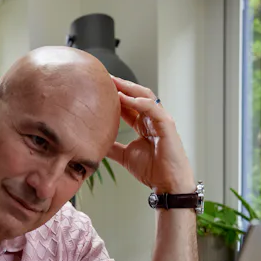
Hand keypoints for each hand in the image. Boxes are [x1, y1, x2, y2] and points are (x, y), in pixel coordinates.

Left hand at [107, 76, 195, 194]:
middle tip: (104, 77)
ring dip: (129, 88)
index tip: (98, 87)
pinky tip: (127, 98)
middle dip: (120, 86)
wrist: (167, 183)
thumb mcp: (124, 155)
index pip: (127, 104)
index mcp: (143, 124)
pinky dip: (140, 102)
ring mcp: (161, 120)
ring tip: (114, 82)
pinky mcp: (167, 124)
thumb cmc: (152, 170)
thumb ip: (112, 147)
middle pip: (135, 96)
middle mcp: (152, 118)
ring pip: (145, 97)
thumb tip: (93, 143)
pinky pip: (154, 108)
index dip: (114, 95)